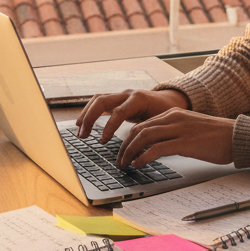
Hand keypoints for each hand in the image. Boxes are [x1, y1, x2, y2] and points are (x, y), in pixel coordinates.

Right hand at [75, 88, 189, 142]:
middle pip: (102, 100)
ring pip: (98, 99)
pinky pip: (99, 103)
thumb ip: (148, 136)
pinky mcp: (117, 100)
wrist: (170, 100)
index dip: (109, 127)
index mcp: (139, 99)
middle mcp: (127, 94)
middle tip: (83, 135)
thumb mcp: (160, 123)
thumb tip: (136, 155)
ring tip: (80, 132)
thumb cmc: (166, 113)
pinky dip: (89, 113)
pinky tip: (83, 125)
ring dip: (86, 115)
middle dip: (90, 118)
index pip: (119, 112)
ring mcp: (121, 95)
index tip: (102, 141)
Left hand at [117, 108, 234, 168]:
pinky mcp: (185, 143)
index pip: (143, 124)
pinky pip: (156, 148)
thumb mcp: (192, 129)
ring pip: (144, 137)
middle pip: (139, 130)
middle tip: (119, 161)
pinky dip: (143, 156)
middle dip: (124, 147)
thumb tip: (158, 148)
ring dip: (130, 152)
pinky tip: (138, 164)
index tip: (123, 152)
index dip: (129, 139)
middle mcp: (174, 118)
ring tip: (124, 165)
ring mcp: (179, 129)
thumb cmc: (218, 137)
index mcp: (175, 114)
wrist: (237, 137)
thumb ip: (175, 133)